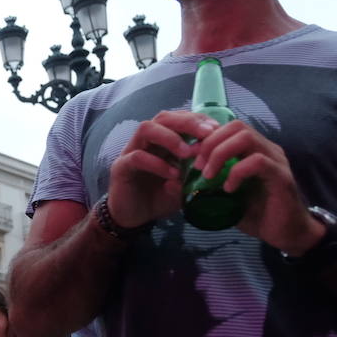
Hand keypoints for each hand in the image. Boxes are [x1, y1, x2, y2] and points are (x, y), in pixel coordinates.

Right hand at [106, 110, 215, 228]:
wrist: (132, 218)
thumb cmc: (158, 198)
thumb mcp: (183, 186)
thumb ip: (193, 175)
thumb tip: (207, 164)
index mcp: (161, 141)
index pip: (178, 119)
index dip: (197, 120)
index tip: (216, 129)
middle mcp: (145, 142)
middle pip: (163, 118)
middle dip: (187, 123)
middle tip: (207, 134)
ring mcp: (130, 152)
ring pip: (146, 129)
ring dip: (170, 138)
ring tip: (187, 153)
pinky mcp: (121, 167)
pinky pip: (137, 157)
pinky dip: (157, 164)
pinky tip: (172, 175)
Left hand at [193, 119, 323, 254]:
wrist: (287, 234)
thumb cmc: (255, 214)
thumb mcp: (222, 199)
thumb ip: (200, 188)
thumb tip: (170, 184)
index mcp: (252, 150)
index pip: (228, 127)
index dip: (205, 137)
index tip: (188, 156)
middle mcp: (266, 149)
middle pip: (236, 126)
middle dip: (210, 143)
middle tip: (197, 166)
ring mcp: (276, 160)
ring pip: (246, 137)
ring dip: (221, 153)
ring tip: (208, 175)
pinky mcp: (282, 176)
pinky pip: (258, 162)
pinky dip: (237, 172)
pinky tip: (229, 189)